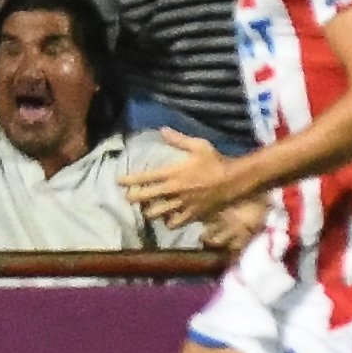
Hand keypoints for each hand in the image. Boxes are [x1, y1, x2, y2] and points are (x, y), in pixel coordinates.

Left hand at [119, 130, 252, 230]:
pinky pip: (174, 223)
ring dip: (149, 211)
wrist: (233, 181)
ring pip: (157, 214)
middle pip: (145, 198)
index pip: (144, 178)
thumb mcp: (198, 145)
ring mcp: (181, 205)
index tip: (118, 181)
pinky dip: (169, 222)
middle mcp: (173, 191)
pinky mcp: (191, 214)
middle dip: (133, 198)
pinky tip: (168, 219)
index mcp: (172, 174)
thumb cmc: (215, 161)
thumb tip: (162, 129)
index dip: (128, 180)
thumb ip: (178, 139)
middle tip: (128, 196)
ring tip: (147, 208)